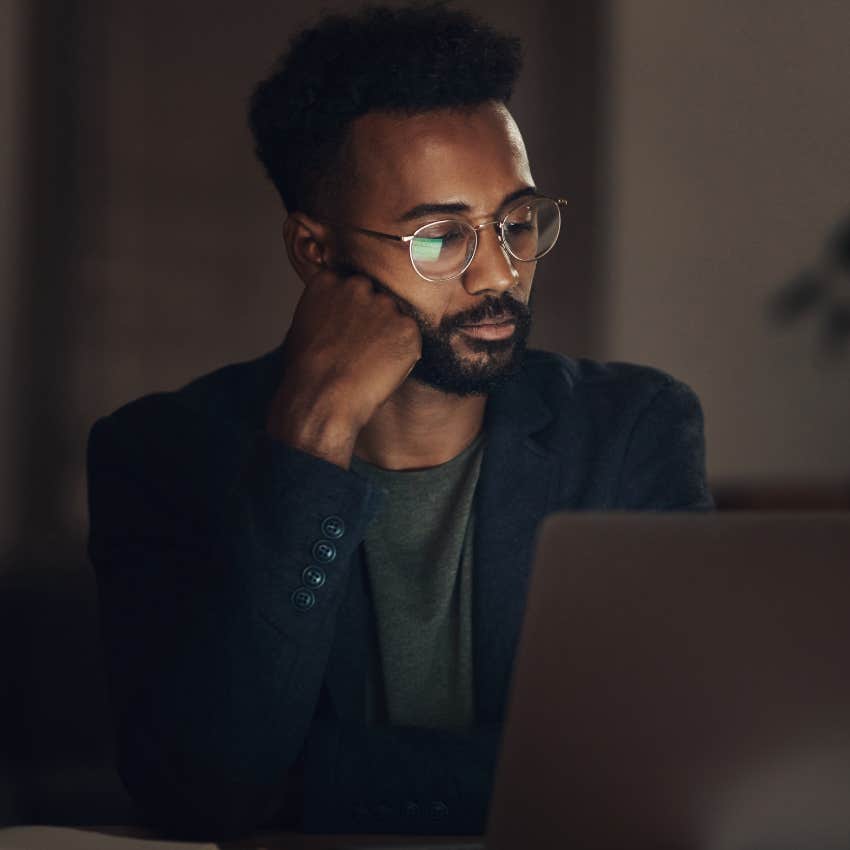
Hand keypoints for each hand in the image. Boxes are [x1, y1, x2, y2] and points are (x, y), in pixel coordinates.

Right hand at [266, 268, 422, 467]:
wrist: (319, 399)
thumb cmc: (304, 373)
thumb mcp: (302, 327)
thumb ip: (325, 310)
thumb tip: (338, 316)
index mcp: (328, 281)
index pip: (350, 288)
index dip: (351, 314)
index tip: (346, 334)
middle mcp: (358, 286)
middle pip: (376, 299)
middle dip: (373, 321)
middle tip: (361, 351)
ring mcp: (384, 305)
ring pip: (395, 319)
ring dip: (389, 338)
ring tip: (368, 364)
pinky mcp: (407, 328)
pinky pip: (410, 339)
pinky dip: (403, 356)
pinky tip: (381, 371)